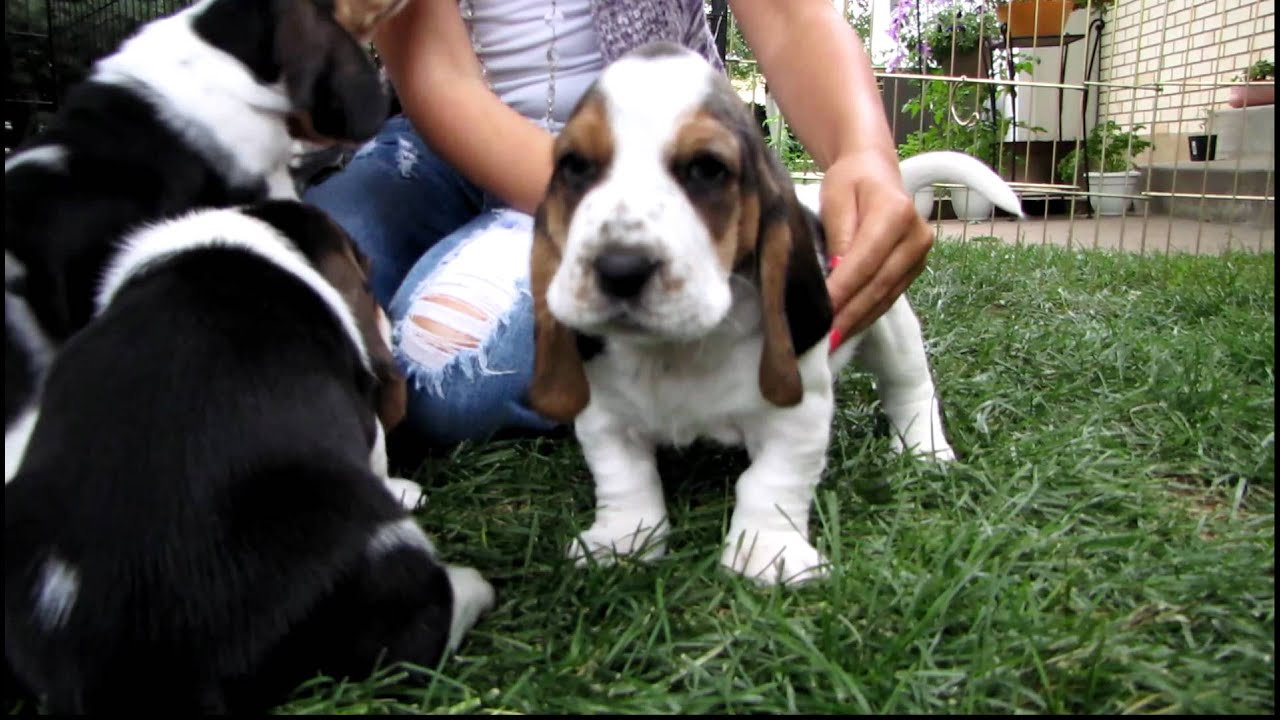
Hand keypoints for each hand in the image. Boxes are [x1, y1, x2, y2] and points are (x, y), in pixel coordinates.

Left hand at [819, 149, 933, 347]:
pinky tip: (846, 330)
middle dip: (849, 315)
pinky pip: (890, 296)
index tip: (820, 315)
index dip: (843, 291)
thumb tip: (836, 274)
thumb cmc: (850, 181)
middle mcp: (917, 235)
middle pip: (878, 284)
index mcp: (896, 212)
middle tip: (822, 341)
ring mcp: (920, 254)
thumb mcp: (836, 198)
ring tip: (830, 344)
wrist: (875, 171)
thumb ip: (838, 234)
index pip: (865, 261)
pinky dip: (867, 315)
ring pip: (886, 296)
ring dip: (857, 321)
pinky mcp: (916, 268)